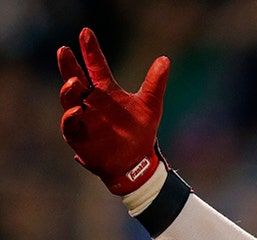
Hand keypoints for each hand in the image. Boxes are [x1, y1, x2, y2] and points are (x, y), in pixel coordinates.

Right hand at [57, 27, 169, 194]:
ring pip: (68, 99)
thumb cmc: (140, 133)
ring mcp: (82, 117)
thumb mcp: (150, 106)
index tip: (86, 33)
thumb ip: (155, 83)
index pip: (96, 66)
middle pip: (75, 78)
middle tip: (64, 50)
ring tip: (74, 81)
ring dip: (69, 90)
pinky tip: (77, 111)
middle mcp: (91, 101)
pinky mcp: (78, 135)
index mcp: (106, 91)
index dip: (91, 51)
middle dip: (69, 65)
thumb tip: (165, 59)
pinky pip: (70, 124)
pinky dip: (71, 117)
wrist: (136, 162)